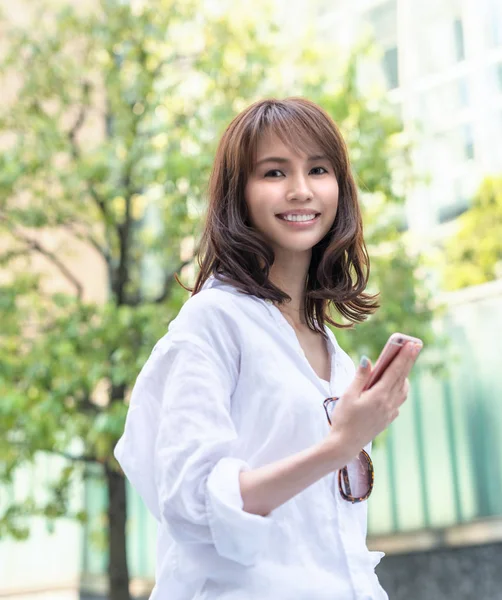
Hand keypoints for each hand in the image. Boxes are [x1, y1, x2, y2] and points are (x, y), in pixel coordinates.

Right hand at [325, 342, 421, 463]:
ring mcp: (390, 412)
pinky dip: (400, 389)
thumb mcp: (348, 395)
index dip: (404, 356)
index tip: (412, 344)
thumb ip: (360, 377)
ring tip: (403, 365)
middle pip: (402, 378)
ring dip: (404, 376)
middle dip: (409, 360)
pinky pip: (399, 400)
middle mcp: (389, 403)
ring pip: (403, 390)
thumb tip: (369, 360)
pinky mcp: (388, 419)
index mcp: (379, 396)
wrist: (345, 444)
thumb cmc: (343, 419)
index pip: (395, 371)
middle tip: (415, 346)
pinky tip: (394, 387)